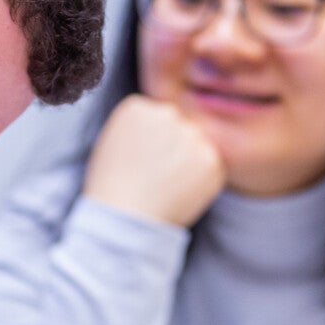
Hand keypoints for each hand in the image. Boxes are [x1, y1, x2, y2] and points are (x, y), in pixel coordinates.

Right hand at [82, 94, 224, 226]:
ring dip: (190, 161)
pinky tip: (180, 191)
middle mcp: (166, 114)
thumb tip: (164, 128)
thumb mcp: (114, 142)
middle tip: (158, 174)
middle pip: (180, 126)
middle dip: (175, 147)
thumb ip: (141, 127)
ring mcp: (191, 135)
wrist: (125, 218)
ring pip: (198, 144)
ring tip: (167, 184)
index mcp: (138, 106)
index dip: (153, 141)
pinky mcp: (211, 159)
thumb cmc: (113, 187)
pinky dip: (202, 179)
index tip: (142, 160)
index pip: (157, 116)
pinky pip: (212, 165)